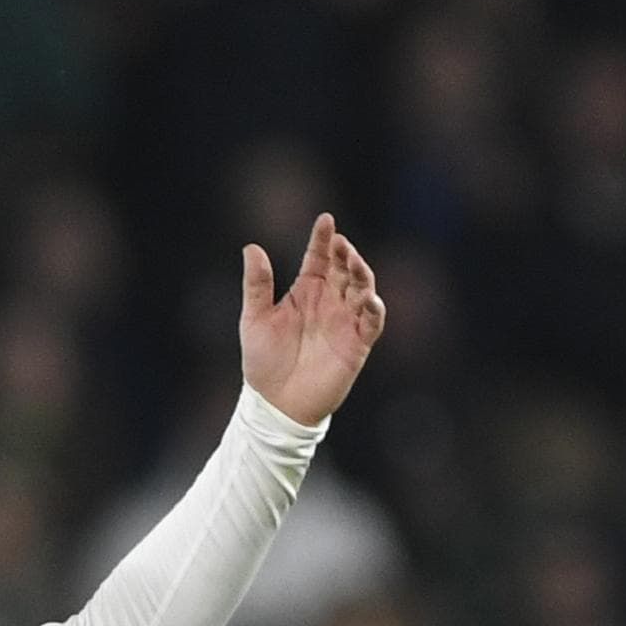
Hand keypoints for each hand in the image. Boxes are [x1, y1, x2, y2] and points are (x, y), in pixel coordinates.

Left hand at [239, 214, 387, 428]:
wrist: (275, 404)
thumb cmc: (263, 363)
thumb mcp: (253, 319)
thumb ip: (257, 285)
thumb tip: (251, 247)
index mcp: (307, 291)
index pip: (320, 258)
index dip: (323, 239)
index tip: (326, 220)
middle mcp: (329, 302)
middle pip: (345, 269)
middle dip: (346, 254)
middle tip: (341, 244)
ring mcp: (345, 322)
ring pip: (363, 289)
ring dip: (362, 275)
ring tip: (354, 264)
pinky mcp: (357, 345)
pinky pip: (372, 323)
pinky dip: (374, 310)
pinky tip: (369, 299)